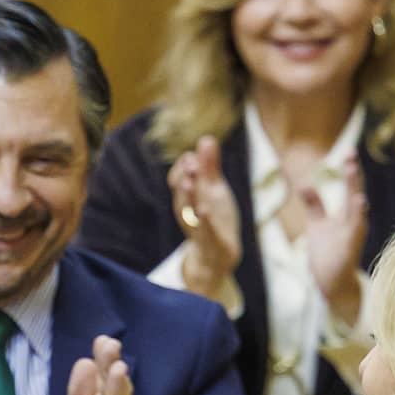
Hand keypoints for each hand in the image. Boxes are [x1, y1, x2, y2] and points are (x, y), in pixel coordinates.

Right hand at [168, 136, 242, 299]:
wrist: (217, 256)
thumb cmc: (214, 218)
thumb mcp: (213, 190)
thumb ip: (210, 165)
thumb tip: (207, 138)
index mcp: (187, 197)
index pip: (177, 178)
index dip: (184, 166)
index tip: (192, 156)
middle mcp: (187, 210)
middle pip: (181, 191)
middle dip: (185, 176)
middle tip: (191, 162)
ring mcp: (198, 225)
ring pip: (188, 210)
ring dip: (188, 196)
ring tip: (191, 182)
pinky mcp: (211, 239)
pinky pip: (205, 230)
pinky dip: (204, 221)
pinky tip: (205, 211)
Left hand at [301, 154, 367, 324]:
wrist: (332, 283)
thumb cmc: (328, 254)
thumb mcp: (318, 225)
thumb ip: (314, 205)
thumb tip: (304, 184)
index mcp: (347, 215)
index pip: (350, 188)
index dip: (349, 170)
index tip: (349, 151)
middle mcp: (354, 222)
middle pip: (355, 193)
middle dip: (353, 174)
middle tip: (351, 154)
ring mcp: (353, 236)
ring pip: (357, 211)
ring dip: (355, 191)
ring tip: (353, 171)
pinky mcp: (349, 249)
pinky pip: (355, 231)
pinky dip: (358, 216)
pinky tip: (360, 202)